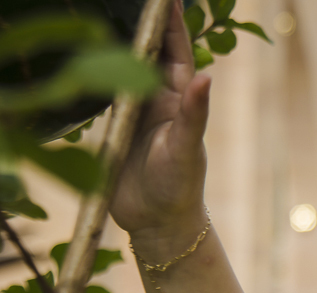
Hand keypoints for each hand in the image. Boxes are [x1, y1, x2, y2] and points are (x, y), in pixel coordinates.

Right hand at [110, 0, 209, 255]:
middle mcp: (155, 98)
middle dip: (141, 21)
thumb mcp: (187, 148)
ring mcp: (132, 109)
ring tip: (108, 11)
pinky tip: (86, 51)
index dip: (170, 21)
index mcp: (178, 99)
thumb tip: (206, 76)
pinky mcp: (111, 124)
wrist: (157, 222)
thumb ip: (194, 113)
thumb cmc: (180, 186)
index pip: (175, 50)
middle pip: (146, 50)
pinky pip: (101, 88)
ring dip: (117, 40)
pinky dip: (96, 68)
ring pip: (122, 65)